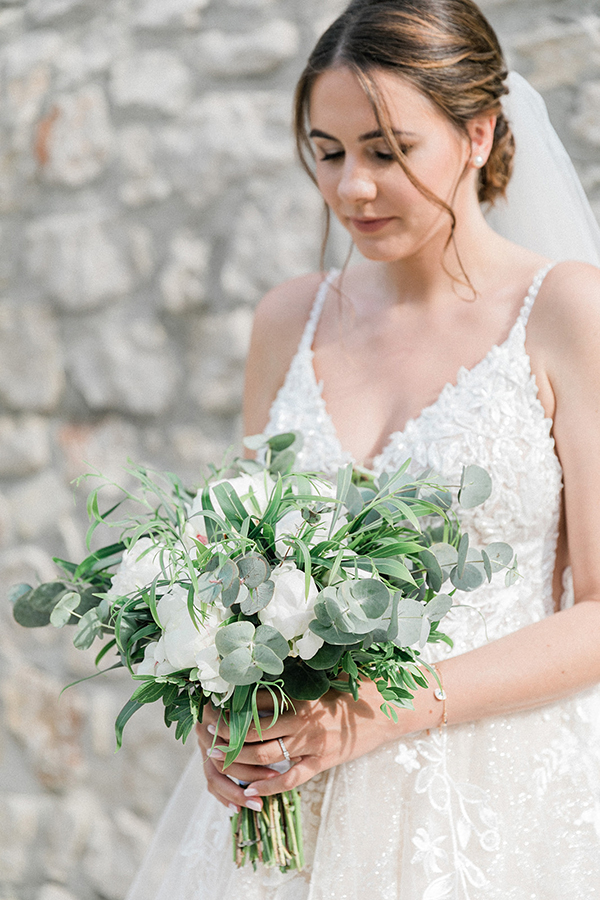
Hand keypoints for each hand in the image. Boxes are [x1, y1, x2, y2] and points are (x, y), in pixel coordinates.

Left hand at [196, 681, 431, 811]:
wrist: (390, 709)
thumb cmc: (357, 684)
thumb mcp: (325, 674)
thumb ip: (298, 675)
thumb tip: (268, 664)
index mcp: (301, 694)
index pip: (256, 699)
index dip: (230, 703)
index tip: (211, 702)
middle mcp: (302, 719)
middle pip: (253, 729)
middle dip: (225, 733)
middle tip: (205, 733)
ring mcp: (312, 744)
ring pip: (265, 755)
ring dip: (238, 758)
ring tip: (217, 758)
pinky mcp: (323, 763)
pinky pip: (291, 778)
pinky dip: (269, 786)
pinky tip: (251, 790)